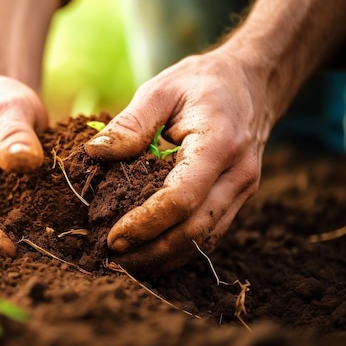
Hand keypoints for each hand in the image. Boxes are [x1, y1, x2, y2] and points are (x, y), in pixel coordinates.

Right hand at [0, 75, 47, 256]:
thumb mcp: (9, 106)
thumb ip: (14, 133)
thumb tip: (23, 161)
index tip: (10, 249)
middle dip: (4, 240)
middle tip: (43, 253)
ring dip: (17, 233)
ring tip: (51, 245)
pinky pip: (6, 214)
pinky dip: (26, 221)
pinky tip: (52, 228)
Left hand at [85, 49, 272, 272]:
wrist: (251, 81)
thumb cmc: (201, 82)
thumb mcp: (161, 89)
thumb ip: (130, 123)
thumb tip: (94, 153)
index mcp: (218, 143)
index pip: (182, 198)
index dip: (146, 224)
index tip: (113, 237)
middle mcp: (238, 173)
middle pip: (195, 230)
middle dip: (152, 251)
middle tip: (113, 259)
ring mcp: (243, 188)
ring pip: (206, 239)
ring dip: (165, 257)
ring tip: (127, 264)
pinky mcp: (238, 197)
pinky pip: (211, 233)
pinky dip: (181, 249)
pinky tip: (152, 254)